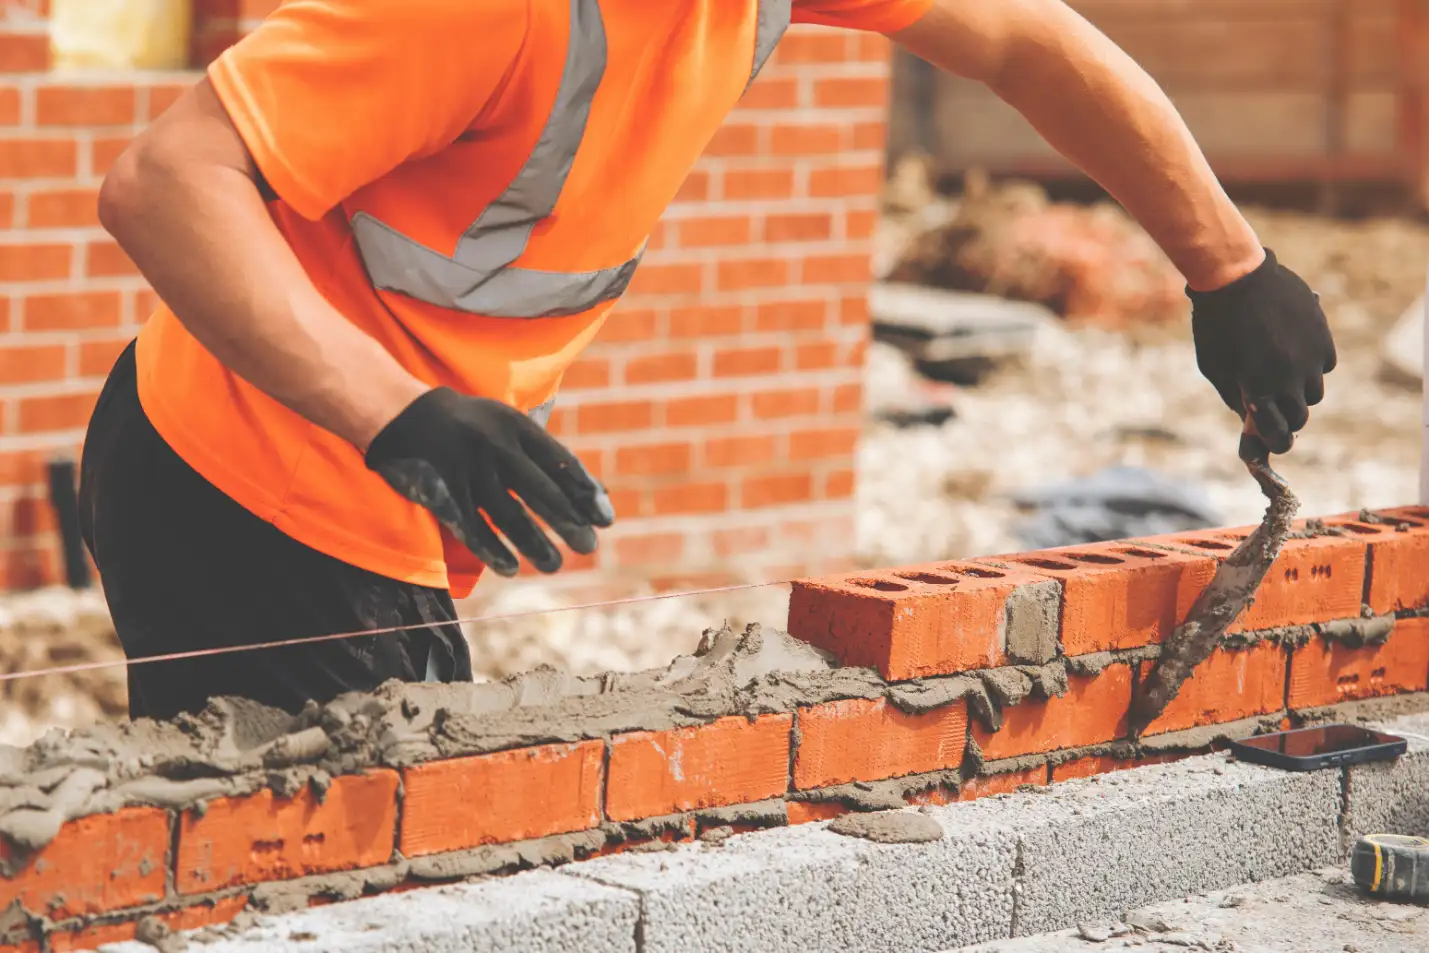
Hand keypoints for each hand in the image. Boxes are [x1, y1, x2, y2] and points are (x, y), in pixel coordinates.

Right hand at [364, 388, 614, 575]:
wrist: (402, 415)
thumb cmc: (470, 424)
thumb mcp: (507, 422)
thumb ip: (543, 452)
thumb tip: (593, 489)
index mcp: (516, 427)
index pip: (560, 462)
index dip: (584, 492)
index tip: (605, 518)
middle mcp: (495, 447)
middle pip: (540, 492)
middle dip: (567, 522)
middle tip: (588, 547)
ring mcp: (468, 470)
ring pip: (508, 515)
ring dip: (535, 544)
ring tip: (555, 564)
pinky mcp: (442, 492)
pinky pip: (472, 527)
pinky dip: (493, 550)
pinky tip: (512, 569)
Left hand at [1188, 247, 1336, 454]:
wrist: (1235, 279)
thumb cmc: (1215, 326)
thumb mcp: (1214, 368)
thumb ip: (1236, 397)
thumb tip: (1252, 420)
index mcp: (1259, 388)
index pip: (1279, 432)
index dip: (1278, 442)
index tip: (1278, 442)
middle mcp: (1289, 377)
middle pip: (1300, 416)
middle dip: (1287, 418)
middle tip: (1276, 409)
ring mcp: (1309, 356)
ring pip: (1314, 392)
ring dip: (1299, 392)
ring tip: (1282, 376)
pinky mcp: (1322, 336)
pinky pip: (1325, 365)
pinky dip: (1312, 366)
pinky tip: (1294, 353)